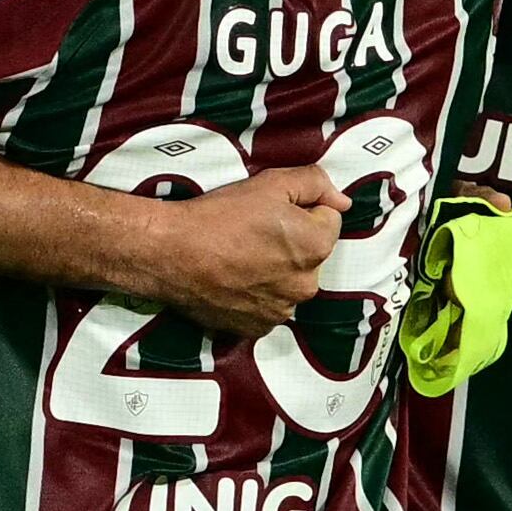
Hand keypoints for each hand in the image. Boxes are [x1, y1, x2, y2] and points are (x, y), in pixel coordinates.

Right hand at [134, 164, 342, 338]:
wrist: (169, 253)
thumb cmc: (219, 216)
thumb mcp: (271, 182)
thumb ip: (316, 184)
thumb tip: (342, 201)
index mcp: (316, 246)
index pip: (328, 220)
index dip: (301, 210)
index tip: (270, 211)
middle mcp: (306, 285)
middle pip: (310, 256)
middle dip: (290, 243)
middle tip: (252, 232)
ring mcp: (281, 311)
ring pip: (288, 282)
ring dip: (274, 271)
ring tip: (239, 257)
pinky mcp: (256, 328)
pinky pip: (266, 307)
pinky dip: (255, 295)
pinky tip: (232, 279)